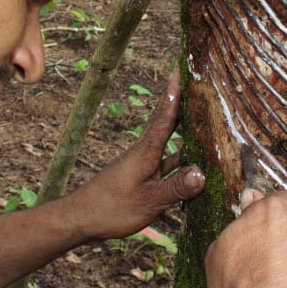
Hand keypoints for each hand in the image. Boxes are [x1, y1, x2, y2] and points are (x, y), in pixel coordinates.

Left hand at [69, 68, 205, 240]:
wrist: (80, 219)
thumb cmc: (110, 209)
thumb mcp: (148, 201)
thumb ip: (176, 188)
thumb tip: (202, 173)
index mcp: (146, 152)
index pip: (165, 116)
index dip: (175, 93)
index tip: (182, 69)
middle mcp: (145, 153)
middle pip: (169, 123)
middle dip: (184, 105)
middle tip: (199, 86)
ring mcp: (143, 165)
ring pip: (170, 144)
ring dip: (186, 132)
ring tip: (206, 120)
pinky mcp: (142, 178)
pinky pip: (167, 164)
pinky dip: (181, 160)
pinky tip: (195, 164)